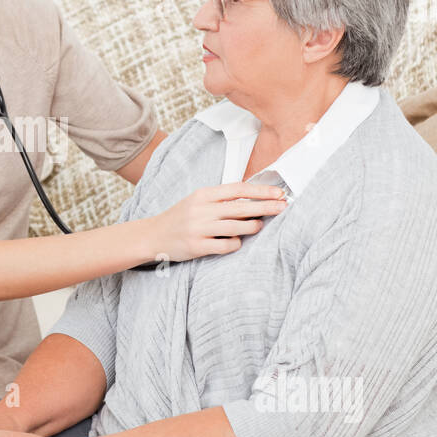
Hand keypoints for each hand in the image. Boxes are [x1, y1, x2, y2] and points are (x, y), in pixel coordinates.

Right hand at [150, 183, 287, 261]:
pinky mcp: (197, 247)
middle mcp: (202, 210)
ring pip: (237, 227)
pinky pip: (227, 245)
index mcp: (203, 195)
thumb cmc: (180, 217)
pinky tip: (235, 241)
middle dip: (266, 207)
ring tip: (257, 226)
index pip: (238, 189)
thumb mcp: (197, 201)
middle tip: (283, 207)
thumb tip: (253, 198)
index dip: (260, 191)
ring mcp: (199, 229)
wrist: (152, 235)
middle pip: (242, 207)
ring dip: (253, 226)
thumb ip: (220, 199)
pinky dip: (236, 244)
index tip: (278, 192)